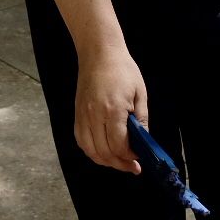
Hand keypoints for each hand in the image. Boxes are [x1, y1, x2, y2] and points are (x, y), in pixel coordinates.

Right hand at [74, 44, 147, 173]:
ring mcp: (83, 115)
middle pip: (104, 152)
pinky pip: (81, 140)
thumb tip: (143, 142)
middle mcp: (94, 115)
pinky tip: (103, 151)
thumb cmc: (123, 69)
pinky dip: (92, 151)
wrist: (99, 52)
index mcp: (113, 110)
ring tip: (119, 161)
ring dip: (105, 161)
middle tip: (133, 166)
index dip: (130, 156)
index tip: (139, 157)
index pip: (119, 146)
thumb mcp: (140, 93)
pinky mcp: (77, 113)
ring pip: (90, 150)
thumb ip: (142, 120)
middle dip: (120, 163)